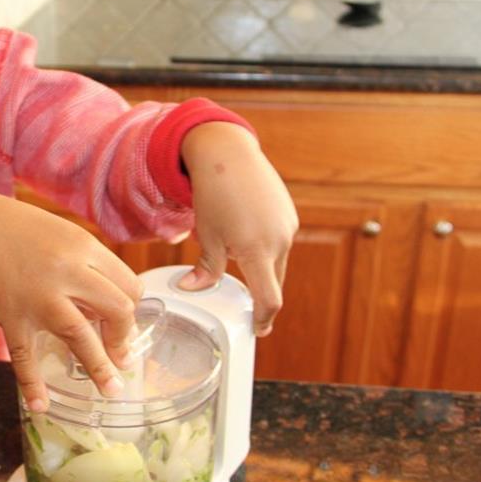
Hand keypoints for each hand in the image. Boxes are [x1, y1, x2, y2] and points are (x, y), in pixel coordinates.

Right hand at [0, 189, 142, 410]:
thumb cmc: (21, 229)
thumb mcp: (64, 234)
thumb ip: (89, 264)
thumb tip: (111, 304)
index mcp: (84, 246)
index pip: (128, 284)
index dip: (132, 307)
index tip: (124, 322)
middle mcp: (66, 270)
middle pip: (116, 309)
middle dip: (124, 337)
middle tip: (123, 357)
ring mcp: (37, 295)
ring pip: (79, 335)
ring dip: (99, 367)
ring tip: (111, 389)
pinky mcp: (10, 314)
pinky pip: (24, 355)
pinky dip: (32, 383)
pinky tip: (41, 405)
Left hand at [178, 122, 298, 335]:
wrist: (227, 153)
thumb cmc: (213, 194)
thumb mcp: (207, 235)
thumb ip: (206, 268)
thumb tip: (191, 289)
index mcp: (258, 251)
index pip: (269, 299)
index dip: (264, 319)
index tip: (258, 328)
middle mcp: (279, 240)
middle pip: (274, 281)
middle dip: (261, 295)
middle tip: (249, 308)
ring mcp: (288, 225)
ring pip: (277, 261)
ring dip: (262, 268)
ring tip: (238, 256)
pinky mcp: (289, 213)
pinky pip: (279, 240)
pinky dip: (266, 247)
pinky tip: (247, 234)